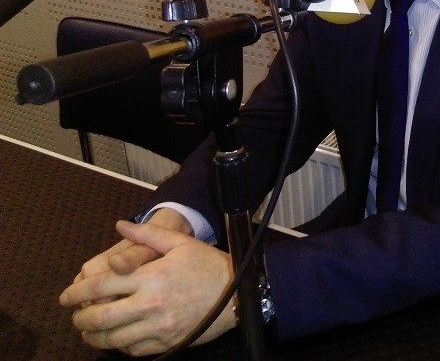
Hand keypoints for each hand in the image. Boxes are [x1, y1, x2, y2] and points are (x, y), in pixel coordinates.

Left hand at [60, 220, 235, 355]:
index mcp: (151, 276)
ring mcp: (158, 327)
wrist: (237, 295)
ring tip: (88, 330)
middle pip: (101, 316)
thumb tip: (120, 226)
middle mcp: (151, 304)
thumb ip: (148, 234)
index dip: (77, 291)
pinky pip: (132, 351)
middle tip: (75, 315)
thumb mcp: (180, 243)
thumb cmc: (207, 265)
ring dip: (94, 336)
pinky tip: (116, 339)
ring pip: (112, 339)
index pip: (101, 284)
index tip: (66, 296)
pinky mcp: (166, 344)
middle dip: (80, 317)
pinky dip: (118, 347)